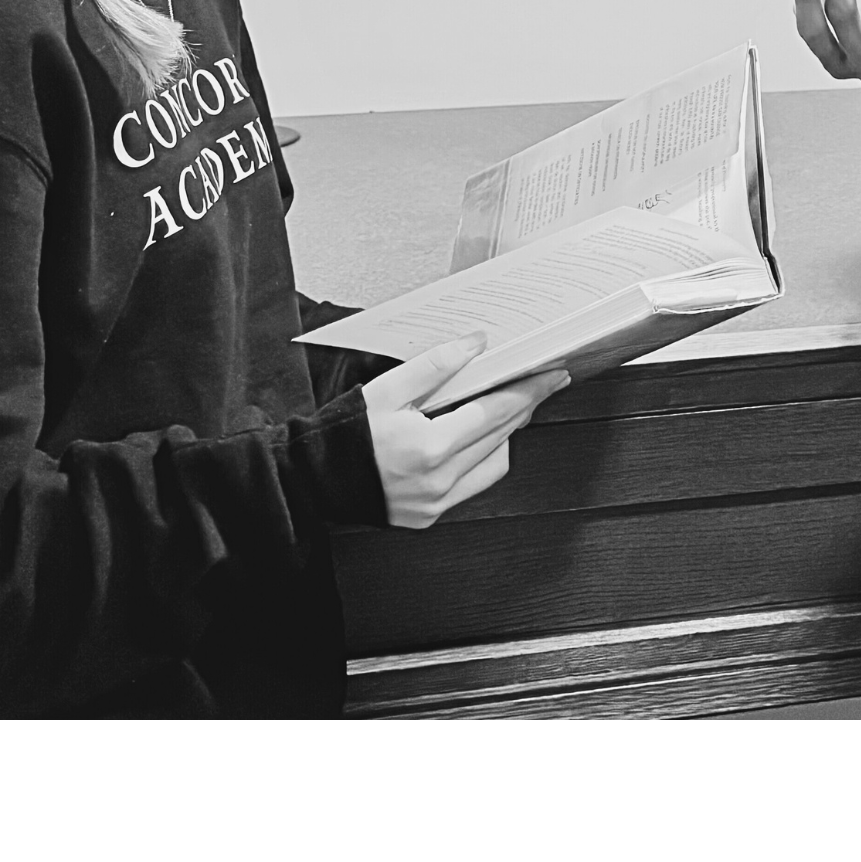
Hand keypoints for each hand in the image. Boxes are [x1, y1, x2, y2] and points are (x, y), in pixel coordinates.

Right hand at [361, 337, 568, 529]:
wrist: (310, 480)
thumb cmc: (342, 435)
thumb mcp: (386, 389)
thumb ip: (435, 365)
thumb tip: (475, 344)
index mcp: (430, 448)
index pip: (496, 412)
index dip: (528, 390)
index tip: (550, 375)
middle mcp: (438, 481)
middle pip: (501, 436)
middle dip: (525, 405)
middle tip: (542, 382)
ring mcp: (435, 503)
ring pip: (494, 464)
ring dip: (506, 434)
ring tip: (507, 406)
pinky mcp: (428, 517)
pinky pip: (473, 485)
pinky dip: (484, 458)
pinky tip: (478, 438)